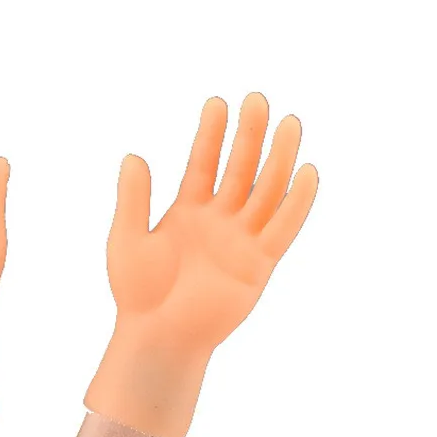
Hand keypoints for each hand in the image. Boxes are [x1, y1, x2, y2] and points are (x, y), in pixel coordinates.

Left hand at [86, 93, 318, 436]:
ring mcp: (240, 241)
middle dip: (249, 136)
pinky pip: (283, 228)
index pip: (203, 163)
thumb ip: (134, 199)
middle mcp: (218, 222)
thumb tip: (133, 156)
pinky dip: (297, 202)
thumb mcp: (128, 238)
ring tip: (290, 123)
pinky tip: (308, 171)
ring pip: (265, 192)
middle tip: (257, 99)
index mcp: (187, 212)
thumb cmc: (137, 293)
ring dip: (278, 159)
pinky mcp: (258, 264)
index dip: (211, 134)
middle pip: (239, 169)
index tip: (218, 102)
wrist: (159, 336)